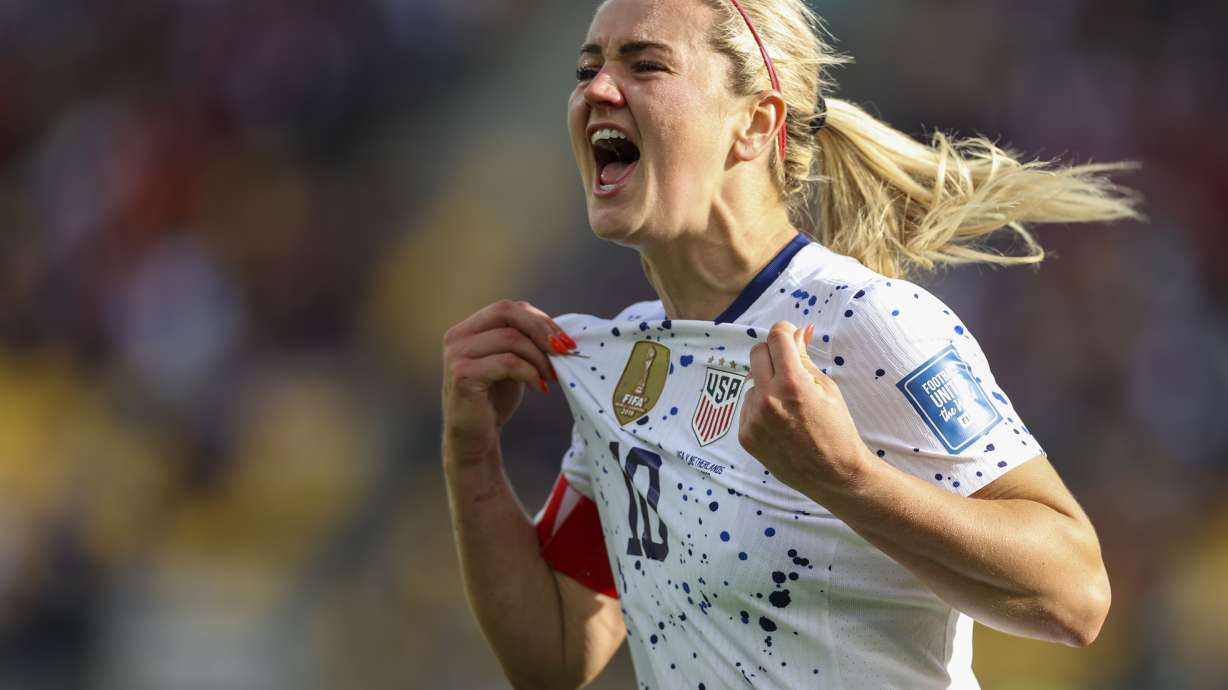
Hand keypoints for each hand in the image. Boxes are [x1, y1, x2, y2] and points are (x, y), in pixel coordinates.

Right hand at [442, 299, 574, 467]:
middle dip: (541, 330)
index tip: (565, 341)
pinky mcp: (463, 375)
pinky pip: (508, 362)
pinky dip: (530, 373)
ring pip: (511, 338)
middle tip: (565, 351)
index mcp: (468, 329)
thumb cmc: (494, 400)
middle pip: (507, 312)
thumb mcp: (511, 363)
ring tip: (552, 377)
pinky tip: (539, 388)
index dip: (539, 319)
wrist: (474, 440)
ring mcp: (457, 354)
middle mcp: (457, 336)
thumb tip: (560, 332)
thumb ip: (524, 342)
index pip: (508, 308)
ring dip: (540, 357)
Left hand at [737, 321, 872, 494]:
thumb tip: (798, 331)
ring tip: (789, 407)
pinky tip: (780, 424)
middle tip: (789, 368)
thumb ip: (805, 358)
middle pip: (757, 352)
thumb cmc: (837, 429)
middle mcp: (768, 399)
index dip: (785, 332)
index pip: (776, 337)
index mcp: (792, 383)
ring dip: (766, 384)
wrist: (833, 474)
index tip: (790, 336)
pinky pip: (747, 406)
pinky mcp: (745, 435)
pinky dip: (760, 408)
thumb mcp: (826, 388)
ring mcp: (753, 418)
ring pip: (752, 381)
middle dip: (773, 354)